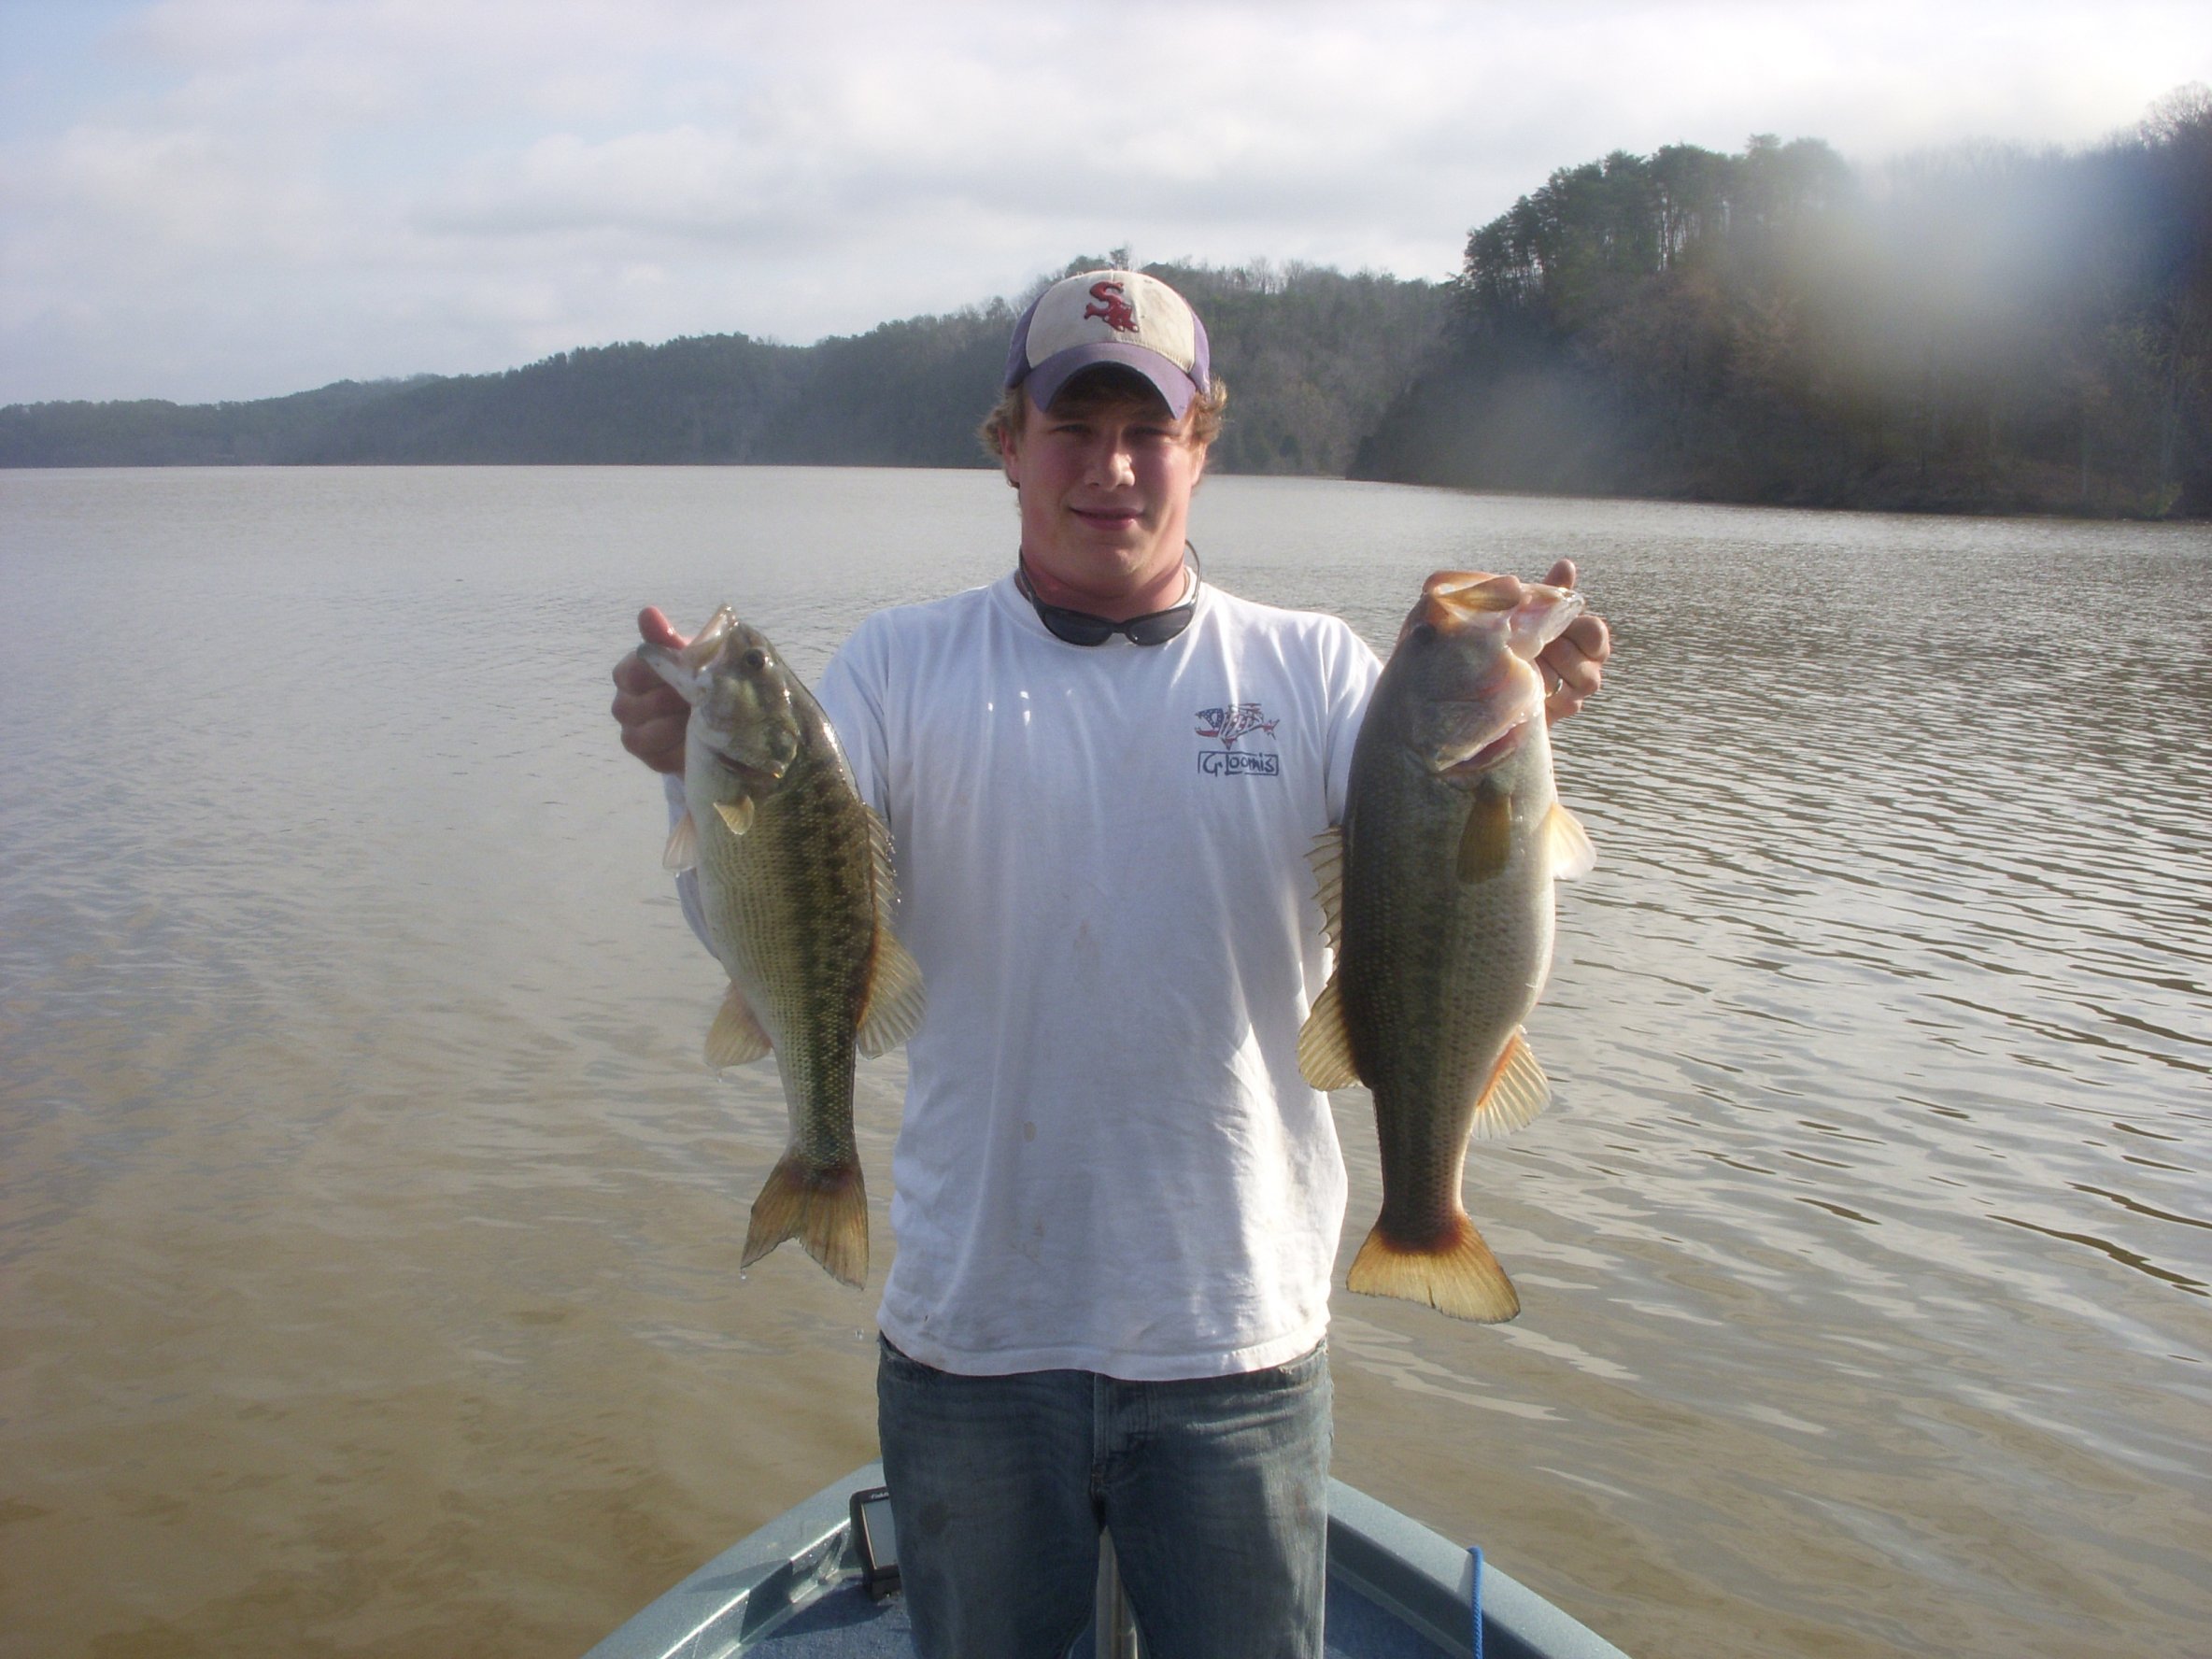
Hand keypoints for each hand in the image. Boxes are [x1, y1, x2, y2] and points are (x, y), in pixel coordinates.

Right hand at [610, 607, 691, 774]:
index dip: (657, 677)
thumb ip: (666, 639)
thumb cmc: (701, 676)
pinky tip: (698, 738)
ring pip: (643, 735)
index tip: (685, 675)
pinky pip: (658, 757)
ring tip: (701, 718)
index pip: (630, 674)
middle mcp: (624, 703)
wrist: (720, 713)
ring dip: (677, 727)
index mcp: (630, 673)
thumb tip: (648, 613)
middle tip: (700, 697)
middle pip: (634, 707)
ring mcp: (633, 732)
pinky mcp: (650, 757)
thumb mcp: (690, 656)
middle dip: (672, 702)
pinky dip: (680, 749)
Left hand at [1536, 559, 1608, 724]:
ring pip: (1576, 681)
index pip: (1595, 633)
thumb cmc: (1523, 639)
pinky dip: (1541, 690)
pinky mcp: (1563, 710)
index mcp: (1587, 640)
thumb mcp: (1533, 614)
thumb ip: (1552, 593)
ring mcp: (1578, 692)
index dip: (1577, 630)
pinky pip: (1562, 702)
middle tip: (1532, 644)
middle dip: (1556, 651)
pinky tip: (1524, 682)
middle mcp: (1589, 667)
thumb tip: (1567, 564)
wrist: (1498, 680)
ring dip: (1548, 670)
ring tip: (1526, 662)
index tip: (1556, 626)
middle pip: (1585, 659)